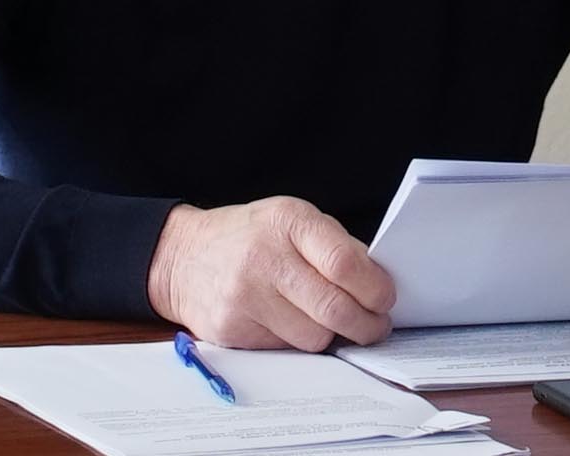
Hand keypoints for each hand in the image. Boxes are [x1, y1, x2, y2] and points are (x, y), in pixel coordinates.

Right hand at [146, 197, 395, 351]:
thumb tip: (380, 284)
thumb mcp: (291, 220)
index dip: (375, 288)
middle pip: (334, 308)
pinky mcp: (232, 330)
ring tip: (332, 322)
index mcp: (288, 221)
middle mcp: (264, 258)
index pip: (344, 263)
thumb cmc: (250, 237)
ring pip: (314, 338)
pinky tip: (293, 323)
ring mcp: (245, 297)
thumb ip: (336, 247)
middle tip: (375, 325)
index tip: (385, 298)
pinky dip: (298, 341)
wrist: (183, 257)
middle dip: (366, 325)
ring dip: (332, 336)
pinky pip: (285, 350)